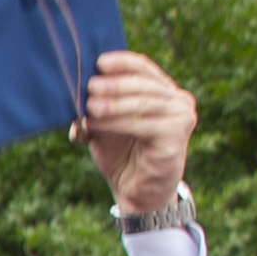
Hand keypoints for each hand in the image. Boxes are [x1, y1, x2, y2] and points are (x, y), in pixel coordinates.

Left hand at [80, 52, 197, 223]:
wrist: (137, 193)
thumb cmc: (121, 155)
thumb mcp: (104, 124)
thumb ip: (96, 106)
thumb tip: (75, 96)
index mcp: (164, 91)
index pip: (143, 68)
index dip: (121, 62)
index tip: (98, 62)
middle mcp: (179, 100)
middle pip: (142, 84)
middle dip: (113, 85)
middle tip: (89, 88)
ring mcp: (181, 117)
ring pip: (141, 103)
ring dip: (112, 104)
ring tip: (89, 106)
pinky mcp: (176, 136)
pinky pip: (141, 123)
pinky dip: (116, 122)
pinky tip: (96, 123)